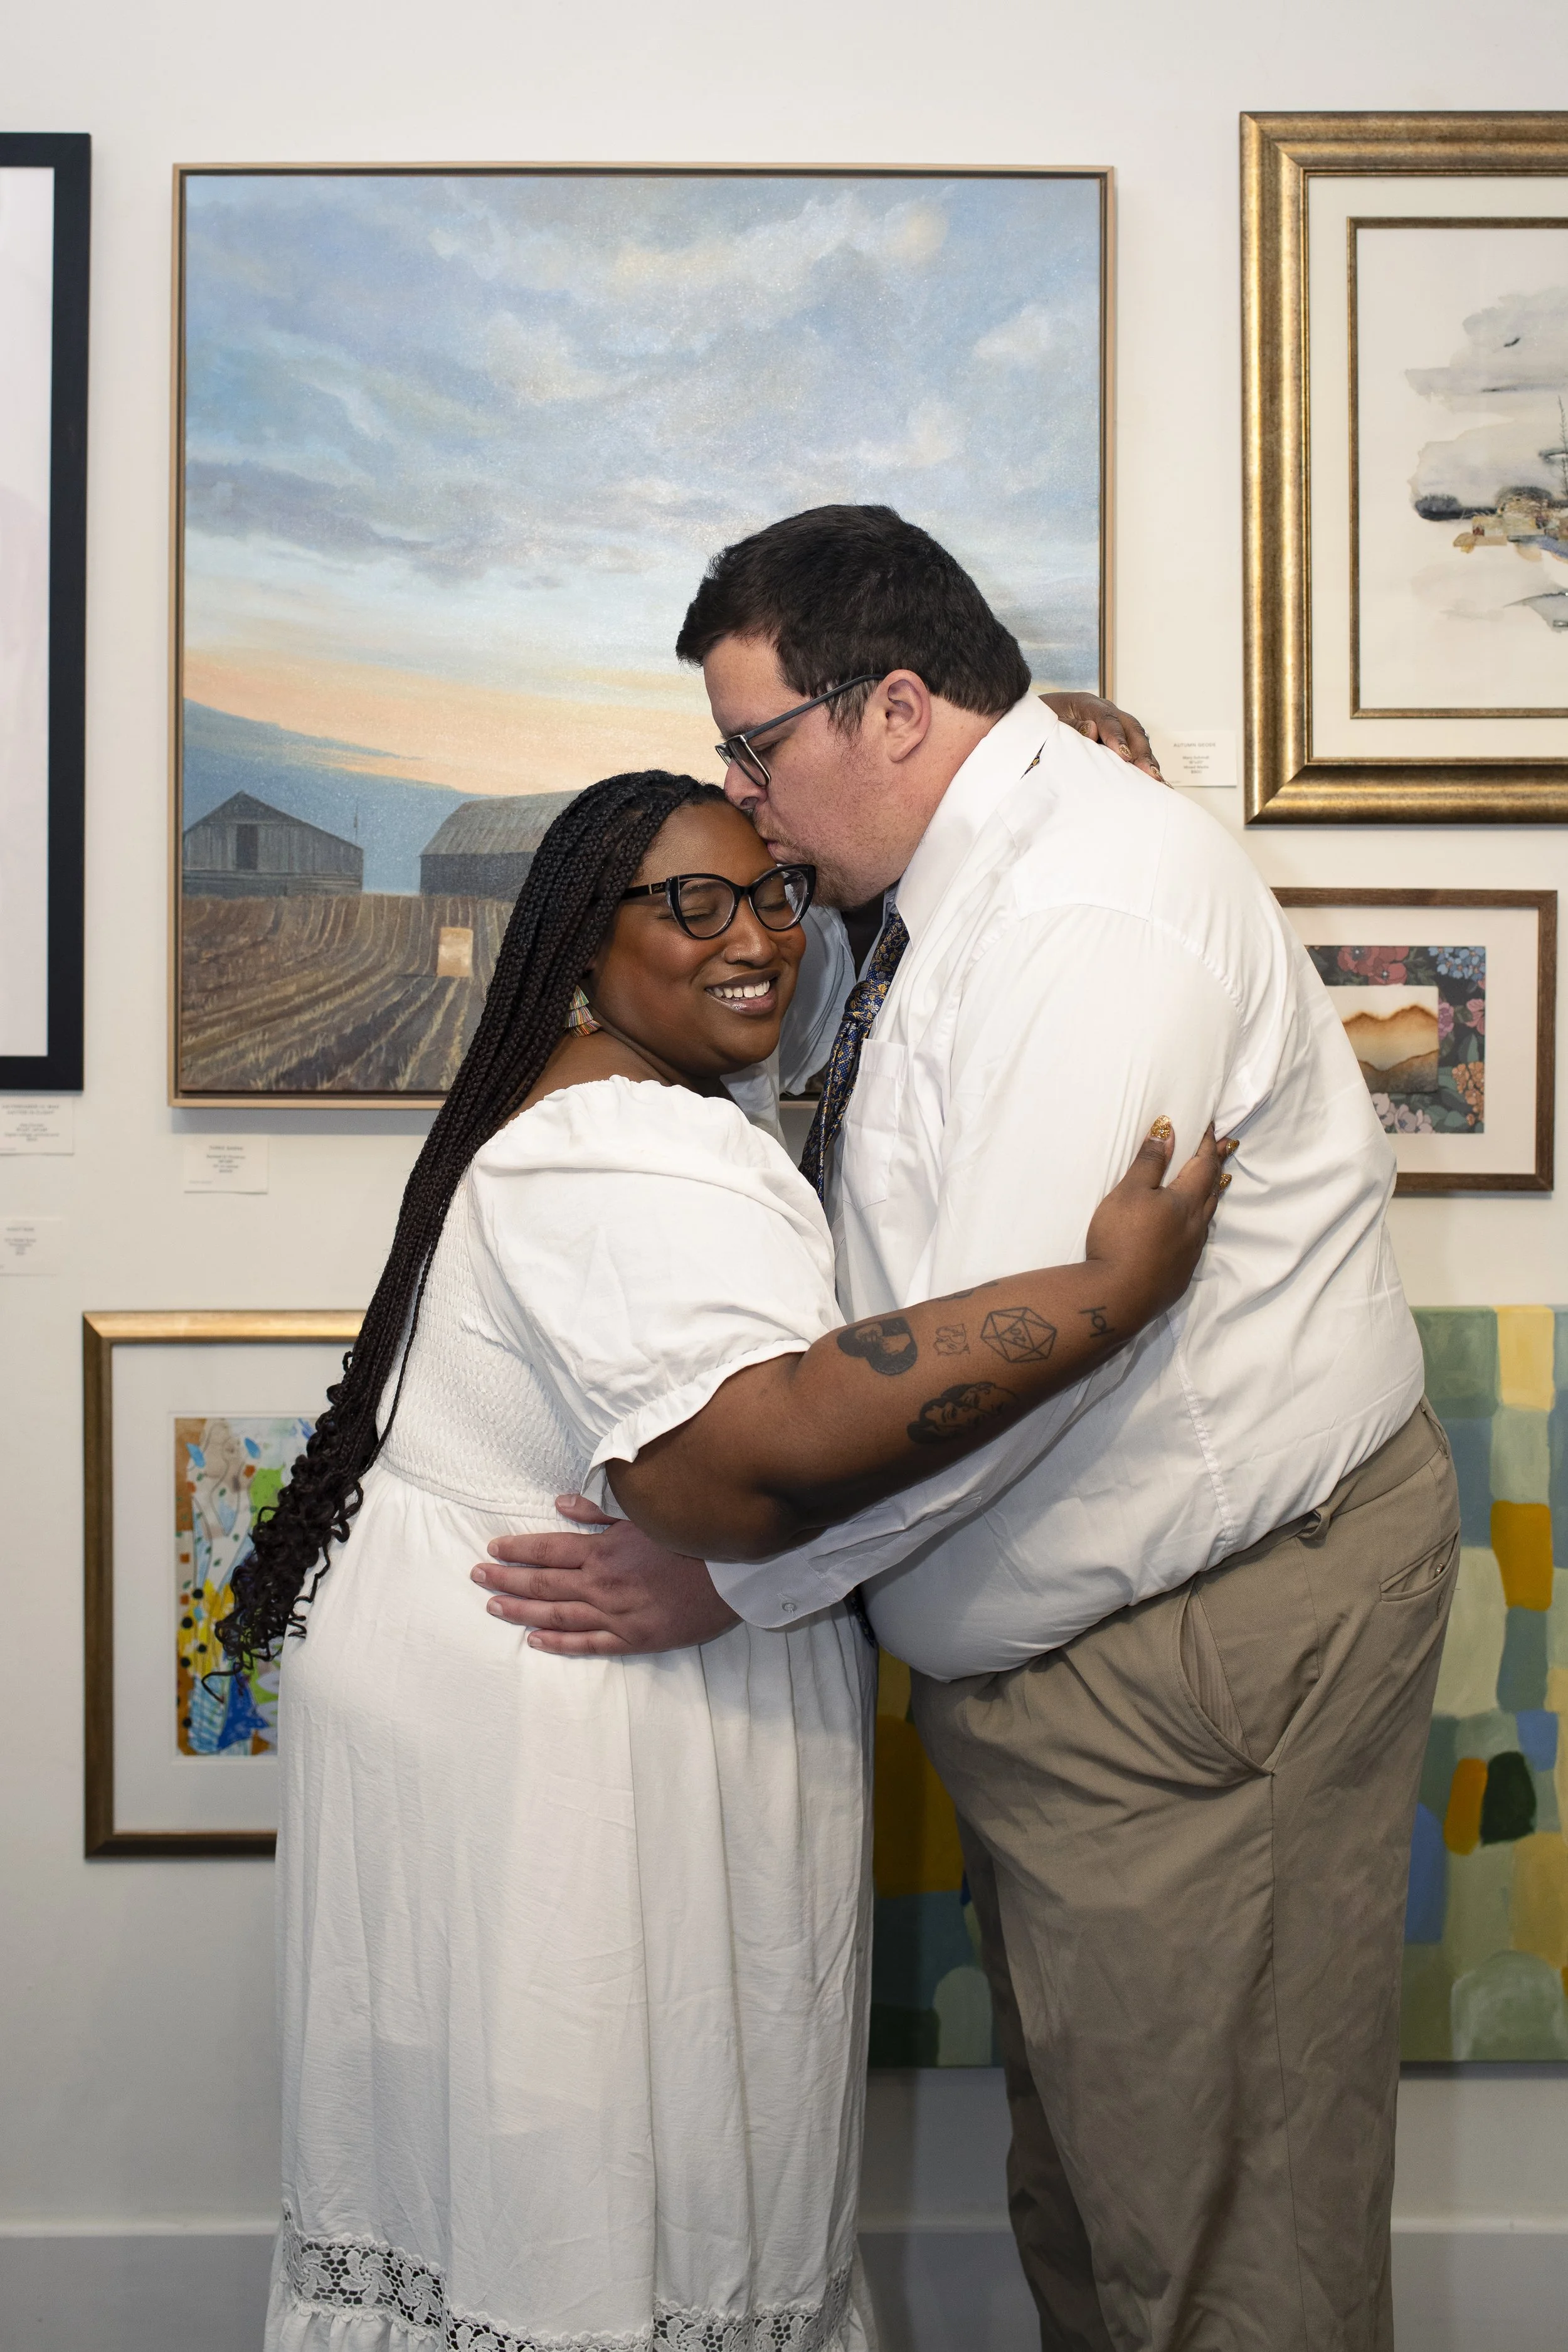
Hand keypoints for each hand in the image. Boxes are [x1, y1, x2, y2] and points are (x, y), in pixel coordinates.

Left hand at [471, 1493, 739, 1655]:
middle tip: (477, 1577)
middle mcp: (603, 1584)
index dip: (517, 1550)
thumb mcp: (647, 1513)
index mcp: (605, 1549)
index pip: (548, 1549)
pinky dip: (559, 1643)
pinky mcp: (635, 1639)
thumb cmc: (695, 1537)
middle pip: (543, 1583)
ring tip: (494, 1606)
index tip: (492, 1549)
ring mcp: (617, 1616)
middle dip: (507, 1579)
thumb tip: (561, 1504)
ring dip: (521, 1611)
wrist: (737, 1574)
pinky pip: (588, 1644)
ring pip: (557, 1616)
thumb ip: (602, 1510)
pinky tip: (535, 1641)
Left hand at [1040, 691, 1162, 779]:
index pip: (1106, 719)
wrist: (1035, 720)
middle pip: (1131, 728)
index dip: (1117, 737)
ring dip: (1148, 759)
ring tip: (1157, 780)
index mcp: (1087, 704)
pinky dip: (1143, 764)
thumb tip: (1092, 730)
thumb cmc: (1041, 722)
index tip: (1123, 756)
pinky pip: (1134, 749)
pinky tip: (1153, 781)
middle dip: (1141, 752)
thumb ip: (1069, 726)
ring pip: (1138, 738)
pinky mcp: (1116, 739)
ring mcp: (1114, 725)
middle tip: (1150, 774)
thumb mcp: (1049, 722)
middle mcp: (1105, 712)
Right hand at [1085, 1120, 1234, 1320]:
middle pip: (1212, 1189)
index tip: (1214, 1127)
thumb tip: (1168, 1131)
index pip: (1203, 1165)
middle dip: (1217, 1166)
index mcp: (1184, 1202)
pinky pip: (1198, 1239)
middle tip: (1226, 1148)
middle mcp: (1195, 1226)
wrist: (1117, 1296)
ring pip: (1208, 1216)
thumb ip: (1150, 1162)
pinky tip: (1194, 1227)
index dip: (1208, 1144)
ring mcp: (1190, 1252)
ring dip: (1213, 1194)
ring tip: (1218, 1182)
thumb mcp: (1129, 1192)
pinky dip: (1201, 1221)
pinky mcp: (1181, 1273)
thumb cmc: (1120, 1238)